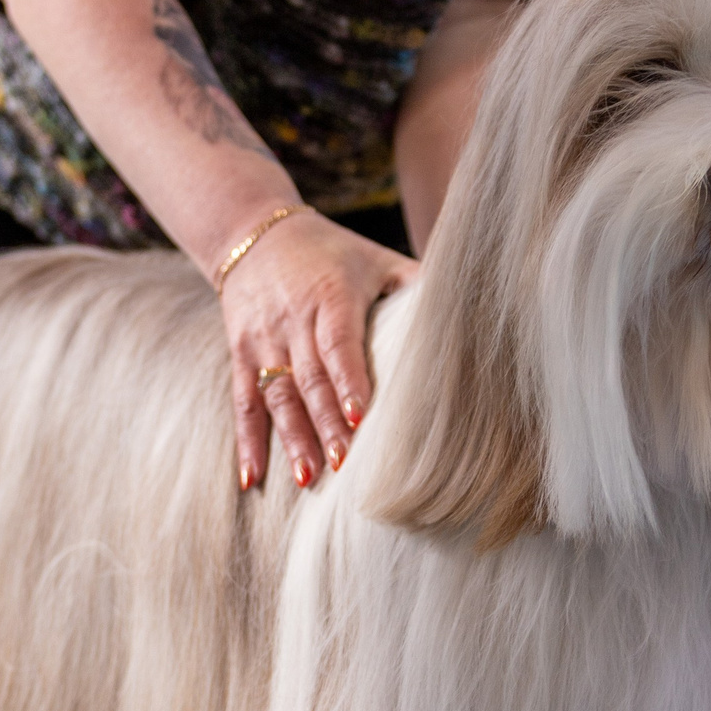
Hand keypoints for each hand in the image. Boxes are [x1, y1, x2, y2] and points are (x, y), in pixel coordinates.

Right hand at [219, 212, 416, 491]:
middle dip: (326, 424)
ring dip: (292, 439)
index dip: (348, 380)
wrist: (252, 232)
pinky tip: (252, 478)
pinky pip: (243, 402)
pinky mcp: (240, 355)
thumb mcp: (374, 258)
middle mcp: (292, 320)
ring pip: (276, 395)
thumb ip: (413, 283)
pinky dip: (247, 442)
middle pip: (310, 379)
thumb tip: (470, 305)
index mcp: (329, 296)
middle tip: (345, 464)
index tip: (359, 417)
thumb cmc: (330, 251)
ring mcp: (262, 340)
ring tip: (309, 478)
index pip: (338, 343)